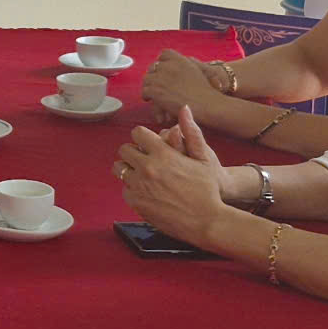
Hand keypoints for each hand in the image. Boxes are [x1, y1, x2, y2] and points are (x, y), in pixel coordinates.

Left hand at [114, 106, 231, 245]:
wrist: (207, 220)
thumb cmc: (208, 189)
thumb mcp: (203, 158)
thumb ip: (191, 131)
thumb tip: (184, 108)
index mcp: (163, 153)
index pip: (137, 133)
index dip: (142, 137)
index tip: (146, 143)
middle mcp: (148, 167)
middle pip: (124, 150)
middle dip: (132, 152)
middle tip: (141, 159)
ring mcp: (140, 185)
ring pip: (119, 169)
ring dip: (128, 170)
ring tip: (140, 174)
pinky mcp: (137, 202)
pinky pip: (124, 190)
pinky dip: (132, 189)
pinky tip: (144, 191)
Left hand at [141, 49, 224, 116]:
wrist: (207, 105)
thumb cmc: (205, 92)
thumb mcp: (197, 71)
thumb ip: (183, 66)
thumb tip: (167, 66)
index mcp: (180, 60)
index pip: (165, 54)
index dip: (162, 62)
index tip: (161, 71)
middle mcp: (169, 66)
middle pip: (153, 67)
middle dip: (154, 75)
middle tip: (155, 83)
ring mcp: (161, 78)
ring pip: (147, 79)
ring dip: (149, 86)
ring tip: (150, 94)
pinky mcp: (156, 91)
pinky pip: (145, 91)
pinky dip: (147, 96)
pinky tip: (151, 100)